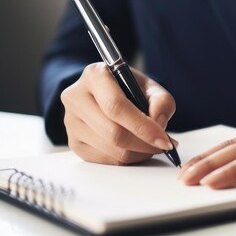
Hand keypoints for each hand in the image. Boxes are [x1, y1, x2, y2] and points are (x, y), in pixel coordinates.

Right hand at [60, 62, 176, 164]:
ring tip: (152, 145)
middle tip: (164, 145)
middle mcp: (75, 97)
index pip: (116, 107)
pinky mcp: (73, 142)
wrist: (105, 93)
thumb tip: (158, 124)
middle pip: (113, 132)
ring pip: (110, 149)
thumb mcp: (149, 86)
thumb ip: (161, 101)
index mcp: (94, 75)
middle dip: (144, 144)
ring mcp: (71, 122)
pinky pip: (104, 160)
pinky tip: (136, 149)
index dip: (143, 127)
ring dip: (138, 153)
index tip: (164, 140)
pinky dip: (126, 159)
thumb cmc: (129, 89)